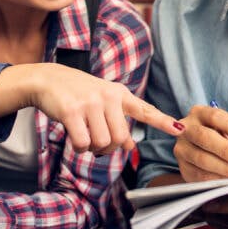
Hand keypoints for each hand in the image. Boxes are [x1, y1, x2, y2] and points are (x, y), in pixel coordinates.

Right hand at [26, 64, 183, 154]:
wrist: (47, 79)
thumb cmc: (77, 93)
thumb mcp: (102, 101)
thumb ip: (118, 120)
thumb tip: (130, 145)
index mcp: (119, 94)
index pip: (145, 110)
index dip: (163, 122)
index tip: (180, 130)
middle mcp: (108, 96)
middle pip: (120, 138)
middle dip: (109, 148)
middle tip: (98, 144)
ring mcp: (90, 103)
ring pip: (102, 143)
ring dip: (92, 149)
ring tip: (85, 137)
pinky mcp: (72, 111)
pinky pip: (83, 143)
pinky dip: (79, 147)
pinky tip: (74, 137)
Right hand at [173, 105, 227, 181]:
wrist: (208, 154)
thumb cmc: (226, 140)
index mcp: (201, 113)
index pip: (217, 117)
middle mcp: (186, 128)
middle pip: (205, 137)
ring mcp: (182, 149)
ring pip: (201, 158)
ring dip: (225, 168)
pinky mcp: (183, 168)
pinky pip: (199, 175)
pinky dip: (218, 179)